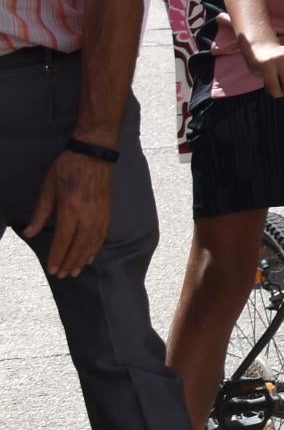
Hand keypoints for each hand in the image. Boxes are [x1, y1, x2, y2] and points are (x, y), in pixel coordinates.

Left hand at [19, 151, 112, 278]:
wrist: (94, 154)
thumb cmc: (67, 168)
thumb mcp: (48, 188)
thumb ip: (40, 212)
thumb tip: (30, 232)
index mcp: (71, 209)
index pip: (63, 240)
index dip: (57, 256)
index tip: (52, 269)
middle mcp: (88, 215)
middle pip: (79, 245)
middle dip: (70, 262)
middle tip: (63, 275)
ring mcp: (100, 214)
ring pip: (93, 243)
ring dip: (83, 259)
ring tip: (75, 271)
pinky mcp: (108, 211)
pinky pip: (102, 235)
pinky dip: (96, 248)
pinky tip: (90, 256)